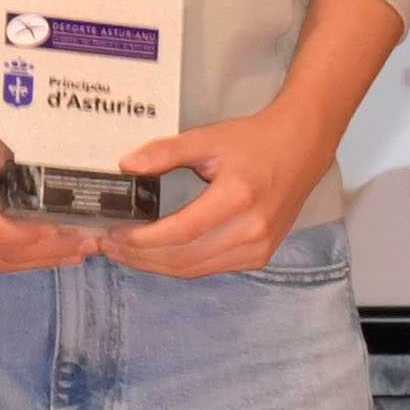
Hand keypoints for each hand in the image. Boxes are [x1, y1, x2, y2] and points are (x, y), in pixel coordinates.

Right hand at [0, 90, 79, 271]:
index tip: (77, 231)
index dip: (43, 239)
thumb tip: (32, 169)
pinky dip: (5, 259)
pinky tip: (27, 252)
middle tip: (89, 248)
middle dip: (50, 256)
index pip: (4, 237)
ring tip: (69, 255)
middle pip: (4, 259)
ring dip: (32, 263)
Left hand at [104, 95, 347, 276]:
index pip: (180, 231)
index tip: (112, 233)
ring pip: (194, 270)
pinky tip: (155, 255)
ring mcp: (259, 249)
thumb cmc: (253, 141)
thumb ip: (166, 152)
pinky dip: (179, 265)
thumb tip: (126, 165)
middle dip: (140, 256)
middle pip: (184, 258)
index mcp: (237, 198)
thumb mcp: (208, 139)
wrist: (301, 149)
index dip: (142, 239)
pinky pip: (210, 268)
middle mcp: (251, 230)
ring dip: (155, 265)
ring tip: (124, 252)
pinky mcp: (260, 257)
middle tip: (108, 246)